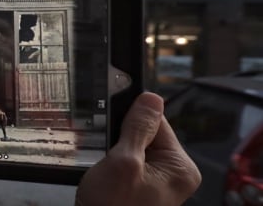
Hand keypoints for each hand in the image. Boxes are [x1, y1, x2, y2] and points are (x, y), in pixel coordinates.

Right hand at [75, 92, 200, 205]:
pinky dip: (111, 163)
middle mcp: (173, 174)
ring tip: (106, 169)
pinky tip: (105, 175)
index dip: (132, 120)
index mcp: (180, 167)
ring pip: (131, 146)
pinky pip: (126, 161)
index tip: (113, 125)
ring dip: (114, 151)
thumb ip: (138, 128)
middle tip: (109, 156)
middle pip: (144, 133)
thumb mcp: (124, 162)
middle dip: (120, 138)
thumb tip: (151, 98)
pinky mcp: (139, 186)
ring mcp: (156, 181)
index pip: (158, 122)